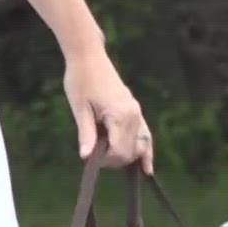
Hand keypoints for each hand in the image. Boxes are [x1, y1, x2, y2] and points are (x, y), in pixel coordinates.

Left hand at [65, 49, 152, 174]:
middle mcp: (133, 115)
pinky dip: (146, 151)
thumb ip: (86, 134)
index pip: (119, 151)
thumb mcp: (79, 109)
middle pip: (130, 151)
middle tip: (94, 154)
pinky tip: (147, 168)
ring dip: (127, 156)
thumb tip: (86, 158)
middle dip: (114, 159)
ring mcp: (137, 112)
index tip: (90, 158)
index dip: (105, 161)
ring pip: (141, 145)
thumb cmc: (80, 81)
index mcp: (119, 115)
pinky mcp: (135, 110)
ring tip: (110, 158)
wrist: (89, 57)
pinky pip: (146, 135)